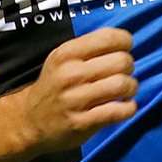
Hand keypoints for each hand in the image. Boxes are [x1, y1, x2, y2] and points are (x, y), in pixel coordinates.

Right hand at [21, 27, 138, 151]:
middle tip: (123, 73)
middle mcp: (70, 74)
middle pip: (121, 61)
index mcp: (66, 53)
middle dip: (129, 67)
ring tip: (125, 91)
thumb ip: (89, 48)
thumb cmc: (54, 85)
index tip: (123, 50)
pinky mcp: (82, 123)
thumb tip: (124, 42)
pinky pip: (119, 111)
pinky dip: (129, 108)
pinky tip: (125, 106)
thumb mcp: (62, 58)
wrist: (29, 120)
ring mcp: (76, 99)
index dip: (125, 42)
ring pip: (123, 85)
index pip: (109, 38)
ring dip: (131, 88)